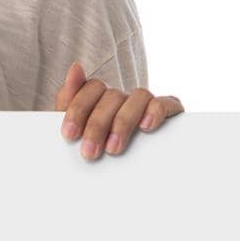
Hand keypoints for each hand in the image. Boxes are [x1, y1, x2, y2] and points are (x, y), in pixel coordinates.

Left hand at [54, 61, 183, 160]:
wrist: (129, 173)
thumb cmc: (98, 147)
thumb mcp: (78, 128)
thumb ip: (69, 100)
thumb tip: (75, 67)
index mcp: (100, 96)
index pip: (91, 88)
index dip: (78, 109)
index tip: (70, 134)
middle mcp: (124, 96)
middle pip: (112, 96)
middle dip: (97, 125)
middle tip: (89, 152)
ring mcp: (145, 103)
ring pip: (139, 96)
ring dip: (123, 122)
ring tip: (113, 149)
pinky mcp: (169, 112)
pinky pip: (165, 103)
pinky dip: (155, 111)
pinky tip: (146, 127)